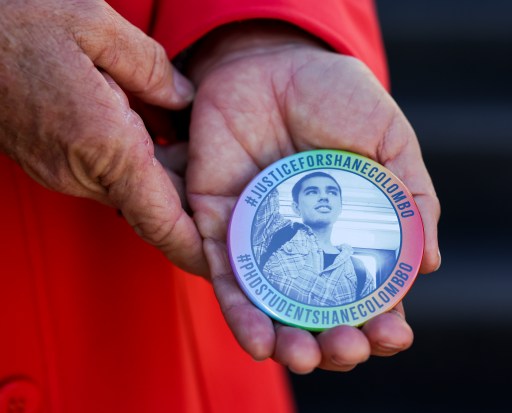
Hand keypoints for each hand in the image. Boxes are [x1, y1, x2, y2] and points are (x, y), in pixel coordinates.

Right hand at [0, 0, 206, 274]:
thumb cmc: (15, 22)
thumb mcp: (95, 26)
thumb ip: (152, 69)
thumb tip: (183, 99)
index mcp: (103, 143)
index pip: (161, 219)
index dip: (196, 248)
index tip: (224, 267)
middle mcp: (81, 170)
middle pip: (155, 206)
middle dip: (194, 200)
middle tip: (229, 188)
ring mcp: (63, 172)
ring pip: (134, 191)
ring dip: (167, 177)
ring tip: (191, 142)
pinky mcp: (52, 164)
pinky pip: (110, 176)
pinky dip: (140, 165)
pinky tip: (154, 130)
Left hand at [186, 22, 440, 372]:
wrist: (278, 60)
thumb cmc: (338, 99)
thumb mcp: (390, 143)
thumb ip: (411, 200)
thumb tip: (430, 265)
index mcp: (348, 232)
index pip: (366, 293)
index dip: (381, 321)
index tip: (394, 333)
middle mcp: (304, 244)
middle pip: (318, 312)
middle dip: (335, 342)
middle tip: (348, 349)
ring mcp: (261, 238)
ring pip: (271, 308)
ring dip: (288, 342)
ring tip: (305, 358)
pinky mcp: (218, 223)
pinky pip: (225, 276)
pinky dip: (241, 312)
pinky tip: (260, 342)